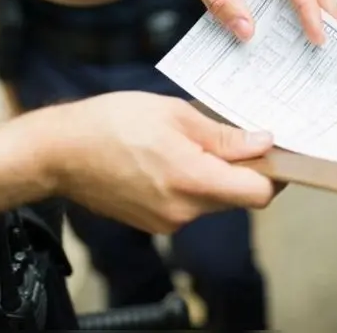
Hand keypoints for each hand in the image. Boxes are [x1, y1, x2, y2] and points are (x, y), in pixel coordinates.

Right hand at [41, 92, 276, 233]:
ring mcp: (168, 220)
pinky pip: (190, 205)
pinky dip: (193, 183)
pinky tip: (173, 158)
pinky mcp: (154, 222)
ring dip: (217, 175)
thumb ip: (224, 134)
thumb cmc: (110, 123)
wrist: (57, 152)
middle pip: (239, 197)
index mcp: (193, 180)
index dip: (275, 174)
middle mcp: (183, 209)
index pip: (258, 193)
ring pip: (215, 200)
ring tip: (194, 143)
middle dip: (245, 170)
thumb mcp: (175, 114)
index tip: (278, 153)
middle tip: (239, 137)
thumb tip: (263, 142)